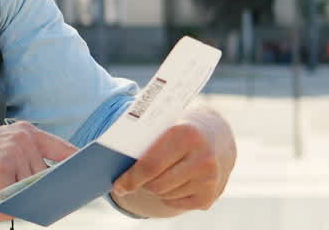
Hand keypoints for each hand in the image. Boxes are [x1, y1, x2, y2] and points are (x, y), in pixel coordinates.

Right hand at [0, 121, 76, 221]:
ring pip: (29, 192)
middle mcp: (23, 138)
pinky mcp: (1, 169)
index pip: (65, 151)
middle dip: (28, 196)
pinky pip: (13, 201)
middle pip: (46, 179)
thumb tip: (53, 191)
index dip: (77, 169)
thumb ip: (26, 166)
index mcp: (26, 132)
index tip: (87, 182)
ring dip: (10, 204)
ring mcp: (13, 152)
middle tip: (3, 197)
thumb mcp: (1, 153)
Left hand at [111, 112, 231, 212]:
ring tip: (161, 171)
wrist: (217, 134)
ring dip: (156, 187)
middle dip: (141, 183)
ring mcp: (209, 180)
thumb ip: (144, 141)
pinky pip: (175, 203)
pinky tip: (174, 179)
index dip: (130, 178)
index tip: (117, 185)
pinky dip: (168, 194)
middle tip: (133, 179)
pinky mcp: (209, 197)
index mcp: (187, 134)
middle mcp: (203, 158)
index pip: (150, 166)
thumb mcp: (165, 124)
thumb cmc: (179, 128)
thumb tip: (111, 170)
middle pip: (156, 185)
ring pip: (164, 195)